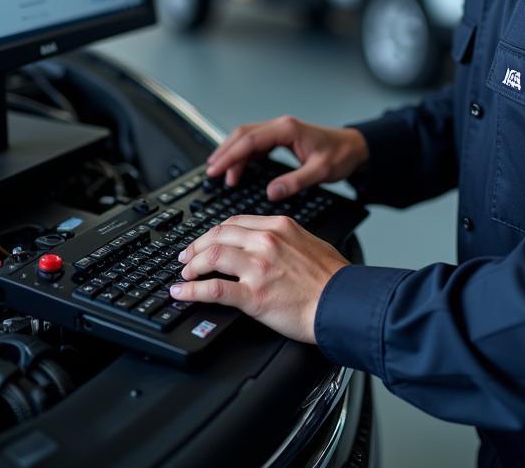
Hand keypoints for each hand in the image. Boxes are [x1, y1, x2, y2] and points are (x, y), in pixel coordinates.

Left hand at [171, 215, 348, 342]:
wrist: (343, 302)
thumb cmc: (333, 278)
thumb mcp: (309, 243)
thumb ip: (285, 239)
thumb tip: (268, 245)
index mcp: (279, 226)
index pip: (234, 222)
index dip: (213, 232)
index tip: (205, 241)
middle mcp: (266, 241)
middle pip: (218, 235)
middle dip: (196, 246)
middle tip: (186, 257)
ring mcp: (259, 267)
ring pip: (212, 256)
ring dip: (192, 266)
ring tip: (184, 274)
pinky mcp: (254, 295)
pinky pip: (213, 289)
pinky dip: (191, 290)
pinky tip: (181, 293)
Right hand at [206, 116, 368, 200]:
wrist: (355, 147)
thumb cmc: (341, 155)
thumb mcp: (321, 171)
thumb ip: (296, 181)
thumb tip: (271, 192)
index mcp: (288, 130)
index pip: (250, 140)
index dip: (231, 155)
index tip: (216, 169)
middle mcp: (281, 126)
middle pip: (243, 135)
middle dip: (225, 152)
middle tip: (211, 172)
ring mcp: (281, 131)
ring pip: (247, 138)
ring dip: (232, 153)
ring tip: (220, 174)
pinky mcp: (282, 138)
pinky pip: (256, 143)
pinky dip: (243, 155)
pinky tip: (237, 169)